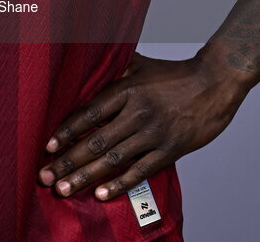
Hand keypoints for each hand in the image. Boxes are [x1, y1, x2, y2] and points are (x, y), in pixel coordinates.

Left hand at [38, 51, 247, 201]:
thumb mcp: (140, 64)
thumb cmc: (175, 73)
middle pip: (96, 140)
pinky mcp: (169, 150)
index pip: (89, 113)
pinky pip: (140, 171)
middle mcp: (137, 112)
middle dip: (67, 162)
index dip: (67, 131)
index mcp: (127, 89)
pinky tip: (101, 194)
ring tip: (63, 189)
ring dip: (85, 176)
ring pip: (113, 159)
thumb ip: (115, 69)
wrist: (214, 83)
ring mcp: (153, 133)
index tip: (48, 147)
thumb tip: (89, 66)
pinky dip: (119, 184)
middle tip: (45, 177)